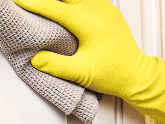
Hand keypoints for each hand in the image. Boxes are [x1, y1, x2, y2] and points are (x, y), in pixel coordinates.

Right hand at [13, 0, 147, 98]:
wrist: (137, 74)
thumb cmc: (113, 73)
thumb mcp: (82, 73)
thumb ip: (56, 66)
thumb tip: (34, 59)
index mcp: (87, 22)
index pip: (52, 8)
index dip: (32, 3)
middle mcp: (96, 9)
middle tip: (27, 0)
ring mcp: (103, 6)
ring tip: (46, 2)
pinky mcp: (107, 9)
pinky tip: (63, 2)